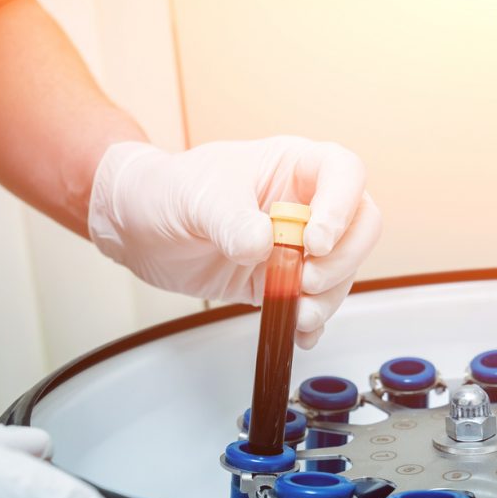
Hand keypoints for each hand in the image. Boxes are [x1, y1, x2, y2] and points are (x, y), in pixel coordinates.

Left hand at [89, 136, 381, 347]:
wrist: (137, 226)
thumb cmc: (167, 190)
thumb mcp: (197, 198)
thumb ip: (231, 220)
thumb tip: (263, 246)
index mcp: (292, 166)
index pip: (344, 174)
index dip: (341, 208)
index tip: (315, 240)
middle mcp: (304, 204)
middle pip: (359, 226)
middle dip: (342, 259)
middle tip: (305, 278)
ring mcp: (295, 245)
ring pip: (342, 270)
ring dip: (328, 297)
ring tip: (296, 311)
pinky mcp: (279, 281)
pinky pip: (314, 302)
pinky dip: (312, 321)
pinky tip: (297, 332)